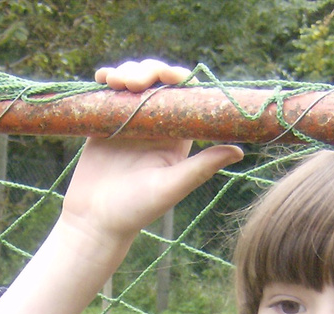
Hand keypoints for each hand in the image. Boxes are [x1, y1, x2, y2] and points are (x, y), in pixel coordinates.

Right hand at [0, 60, 240, 313]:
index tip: (170, 77)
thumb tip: (240, 150)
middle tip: (135, 83)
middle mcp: (155, 125)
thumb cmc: (134, 210)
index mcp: (176, 137)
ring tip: (117, 81)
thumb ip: (201, 167)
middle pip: (158, 82)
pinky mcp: (103, 122)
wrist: (94, 221)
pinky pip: (107, 93)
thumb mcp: (171, 187)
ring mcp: (128, 121)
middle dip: (149, 71)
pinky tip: (104, 77)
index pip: (184, 96)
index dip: (178, 78)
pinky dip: (106, 79)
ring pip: (133, 81)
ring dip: (128, 71)